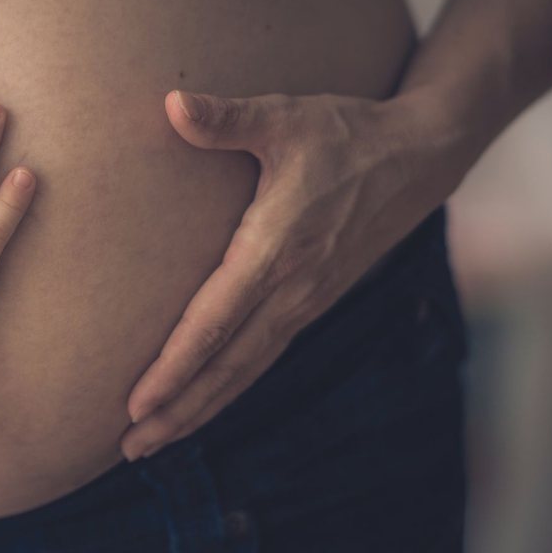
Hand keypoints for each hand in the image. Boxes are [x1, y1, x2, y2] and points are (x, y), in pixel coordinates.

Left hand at [121, 89, 469, 459]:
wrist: (421, 155)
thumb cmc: (345, 133)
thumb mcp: (285, 117)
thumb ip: (227, 118)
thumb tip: (172, 105)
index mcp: (276, 249)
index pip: (216, 322)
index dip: (175, 366)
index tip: (136, 402)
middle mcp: (292, 288)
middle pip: (227, 366)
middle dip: (178, 410)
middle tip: (130, 447)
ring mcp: (305, 301)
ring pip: (246, 371)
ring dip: (200, 409)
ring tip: (153, 442)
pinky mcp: (312, 301)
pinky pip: (263, 357)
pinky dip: (229, 387)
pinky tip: (202, 403)